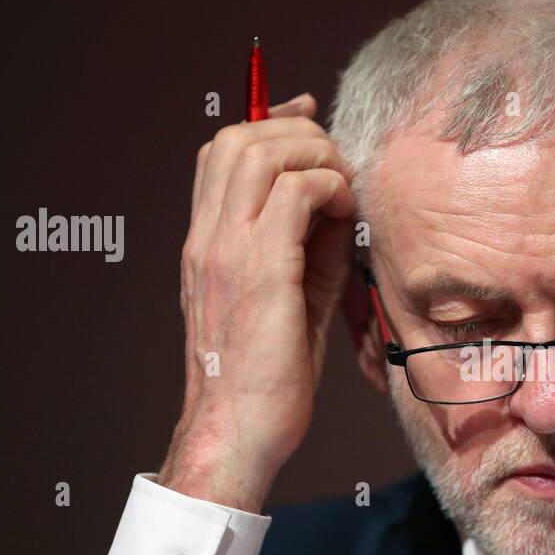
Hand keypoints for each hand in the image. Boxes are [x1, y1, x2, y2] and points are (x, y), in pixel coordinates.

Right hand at [157, 94, 356, 511]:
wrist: (237, 430)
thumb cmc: (265, 377)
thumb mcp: (288, 296)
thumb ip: (307, 244)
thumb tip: (339, 200)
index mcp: (206, 242)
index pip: (221, 151)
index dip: (270, 124)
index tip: (311, 125)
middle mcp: (207, 237)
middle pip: (238, 137)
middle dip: (299, 135)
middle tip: (338, 168)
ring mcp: (226, 249)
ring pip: (261, 151)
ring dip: (315, 156)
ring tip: (343, 191)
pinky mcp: (258, 269)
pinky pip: (296, 192)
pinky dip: (330, 188)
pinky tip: (347, 216)